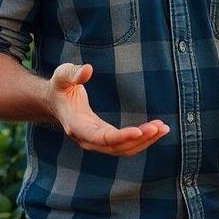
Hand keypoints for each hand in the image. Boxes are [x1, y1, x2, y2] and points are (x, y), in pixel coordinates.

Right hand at [48, 63, 168, 155]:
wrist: (55, 101)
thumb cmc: (59, 87)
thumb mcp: (62, 76)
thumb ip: (73, 73)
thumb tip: (88, 69)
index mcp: (76, 125)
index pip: (101, 137)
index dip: (121, 136)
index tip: (140, 131)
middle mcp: (86, 138)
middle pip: (116, 147)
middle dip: (139, 139)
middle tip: (160, 127)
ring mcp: (95, 142)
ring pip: (123, 149)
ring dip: (144, 141)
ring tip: (163, 128)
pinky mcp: (104, 139)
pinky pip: (124, 145)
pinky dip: (141, 140)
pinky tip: (155, 129)